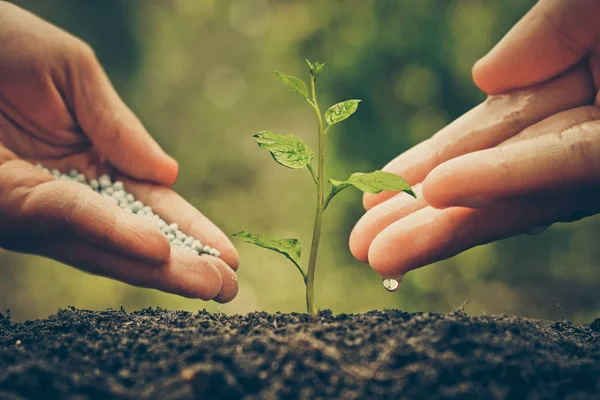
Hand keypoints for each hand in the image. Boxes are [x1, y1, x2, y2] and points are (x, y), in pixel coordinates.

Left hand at [0, 2, 238, 301]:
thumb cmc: (4, 45)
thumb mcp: (76, 77)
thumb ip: (121, 128)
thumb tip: (171, 173)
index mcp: (89, 166)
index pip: (150, 207)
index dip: (190, 231)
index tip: (228, 256)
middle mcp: (66, 197)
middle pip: (132, 241)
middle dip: (182, 267)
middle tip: (228, 289)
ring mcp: (36, 207)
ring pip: (105, 245)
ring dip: (158, 269)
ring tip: (209, 284)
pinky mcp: (9, 205)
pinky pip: (67, 216)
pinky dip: (111, 233)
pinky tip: (156, 248)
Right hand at [350, 0, 599, 279]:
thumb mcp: (583, 5)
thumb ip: (539, 36)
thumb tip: (484, 80)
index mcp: (572, 98)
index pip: (485, 138)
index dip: (426, 166)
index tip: (376, 192)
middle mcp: (578, 139)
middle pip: (485, 183)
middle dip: (418, 217)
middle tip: (360, 248)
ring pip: (512, 198)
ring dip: (440, 226)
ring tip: (378, 255)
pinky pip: (558, 172)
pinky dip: (497, 181)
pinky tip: (440, 192)